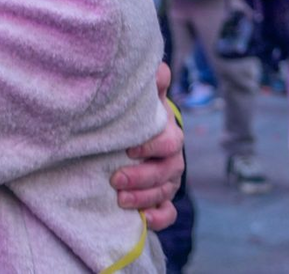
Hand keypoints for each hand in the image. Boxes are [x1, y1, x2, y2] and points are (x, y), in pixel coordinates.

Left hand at [111, 61, 182, 229]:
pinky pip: (168, 213)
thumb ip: (150, 84)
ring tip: (119, 200)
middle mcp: (172, 159)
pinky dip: (158, 218)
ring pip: (165, 193)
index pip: (168, 142)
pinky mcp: (163, 199)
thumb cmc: (137, 114)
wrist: (138, 133)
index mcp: (168, 134)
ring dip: (144, 198)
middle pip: (166, 172)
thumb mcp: (143, 98)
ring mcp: (169, 180)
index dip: (151, 146)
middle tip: (115, 179)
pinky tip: (142, 219)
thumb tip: (159, 68)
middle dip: (142, 178)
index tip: (128, 148)